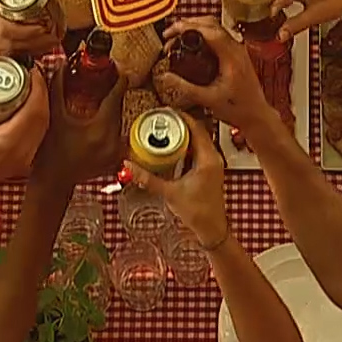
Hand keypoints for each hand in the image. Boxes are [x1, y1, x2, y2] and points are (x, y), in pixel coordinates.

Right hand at [0, 0, 61, 58]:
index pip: (5, 29)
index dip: (29, 32)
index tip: (46, 28)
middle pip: (6, 46)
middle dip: (34, 45)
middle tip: (53, 39)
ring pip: (2, 55)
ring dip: (27, 53)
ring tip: (45, 45)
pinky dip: (12, 56)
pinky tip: (27, 51)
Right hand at [0, 64, 50, 193]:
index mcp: (8, 142)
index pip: (35, 109)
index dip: (37, 86)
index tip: (31, 70)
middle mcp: (22, 152)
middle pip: (44, 115)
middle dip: (40, 91)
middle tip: (30, 74)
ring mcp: (25, 158)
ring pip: (44, 125)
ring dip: (40, 104)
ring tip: (29, 86)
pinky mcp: (25, 160)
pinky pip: (38, 134)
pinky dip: (36, 116)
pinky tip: (26, 106)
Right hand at [32, 64, 128, 184]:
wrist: (53, 181)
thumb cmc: (51, 152)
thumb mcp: (54, 116)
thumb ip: (58, 88)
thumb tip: (61, 67)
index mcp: (99, 128)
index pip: (116, 97)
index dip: (118, 81)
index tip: (119, 70)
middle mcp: (112, 140)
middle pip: (118, 108)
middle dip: (113, 94)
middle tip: (107, 81)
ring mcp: (115, 151)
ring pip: (118, 121)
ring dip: (111, 110)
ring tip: (101, 99)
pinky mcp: (114, 158)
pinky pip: (116, 134)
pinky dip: (109, 125)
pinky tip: (99, 119)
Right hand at [123, 123, 226, 247]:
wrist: (212, 229)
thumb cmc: (198, 213)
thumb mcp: (169, 193)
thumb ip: (147, 179)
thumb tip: (128, 167)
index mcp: (208, 159)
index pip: (197, 128)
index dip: (182, 117)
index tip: (167, 112)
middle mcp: (214, 158)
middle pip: (197, 132)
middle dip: (179, 125)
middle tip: (162, 120)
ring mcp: (213, 164)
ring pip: (198, 141)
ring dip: (183, 136)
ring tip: (165, 131)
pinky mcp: (209, 170)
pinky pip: (198, 151)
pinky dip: (185, 147)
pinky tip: (172, 149)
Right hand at [152, 18, 281, 134]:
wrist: (256, 115)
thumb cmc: (239, 109)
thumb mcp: (207, 99)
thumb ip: (185, 87)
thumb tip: (166, 77)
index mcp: (231, 56)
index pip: (209, 30)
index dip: (188, 26)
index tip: (172, 31)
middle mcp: (236, 49)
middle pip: (211, 24)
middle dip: (187, 24)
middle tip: (170, 34)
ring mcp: (238, 50)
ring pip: (215, 27)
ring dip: (195, 28)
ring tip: (177, 37)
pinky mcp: (236, 54)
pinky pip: (218, 36)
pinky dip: (202, 34)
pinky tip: (191, 43)